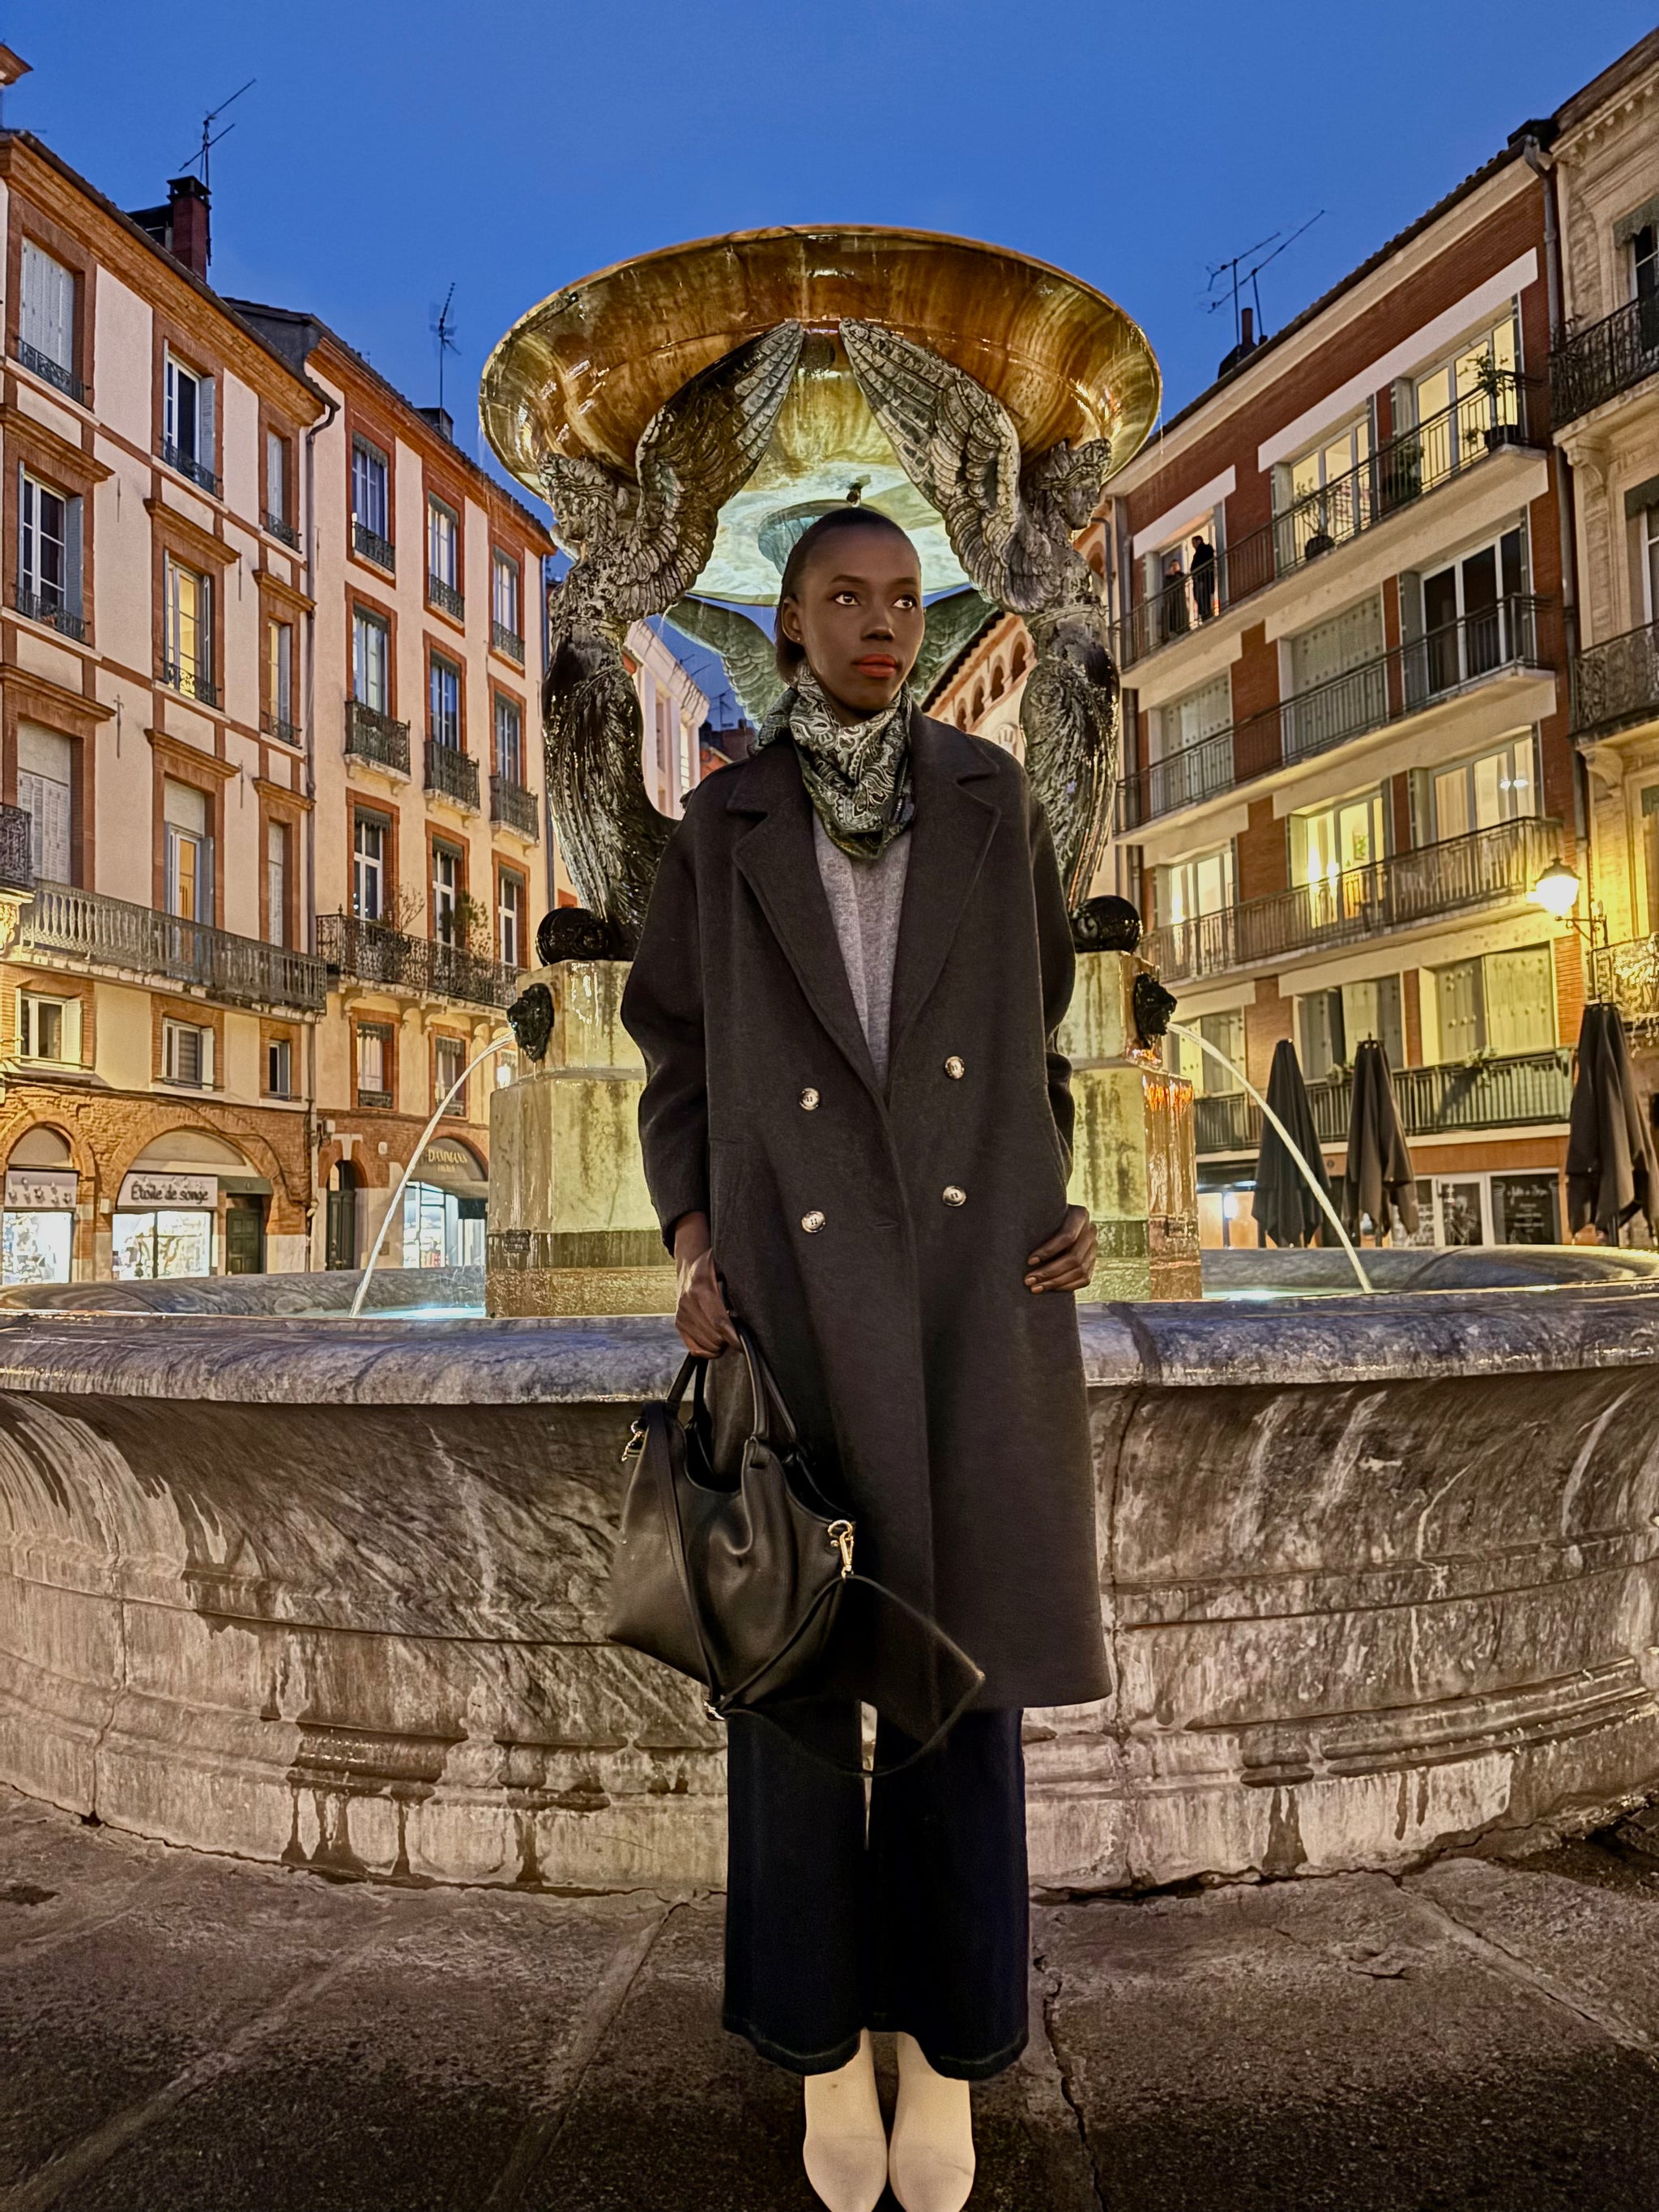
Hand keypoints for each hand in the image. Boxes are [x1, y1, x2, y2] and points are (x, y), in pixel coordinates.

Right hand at [671, 1212, 737, 1355]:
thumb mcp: (724, 1263)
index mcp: (701, 1288)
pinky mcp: (679, 1324)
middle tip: (739, 1330)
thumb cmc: (713, 1268)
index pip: (719, 1322)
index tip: (745, 1342)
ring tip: (728, 1332)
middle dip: (729, 1340)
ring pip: (706, 1346)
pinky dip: (709, 1351)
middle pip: (714, 1337)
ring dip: (721, 1345)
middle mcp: (688, 1303)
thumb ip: (740, 1273)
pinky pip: (696, 1349)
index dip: (734, 1336)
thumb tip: (761, 1284)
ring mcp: (682, 1315)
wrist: (689, 1269)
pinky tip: (718, 1340)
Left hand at [1025, 1205, 1095, 1293]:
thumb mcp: (1040, 1214)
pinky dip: (1066, 1286)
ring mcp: (1094, 1248)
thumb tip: (1012, 1238)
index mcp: (1080, 1215)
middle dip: (1049, 1272)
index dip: (1048, 1251)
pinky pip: (1084, 1279)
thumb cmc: (1042, 1218)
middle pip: (1074, 1257)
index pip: (1067, 1236)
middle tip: (1028, 1280)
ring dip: (1055, 1282)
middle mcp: (1091, 1231)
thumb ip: (1033, 1221)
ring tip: (1035, 1287)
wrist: (1057, 1222)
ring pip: (1080, 1271)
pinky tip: (1049, 1288)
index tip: (1029, 1261)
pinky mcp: (1093, 1262)